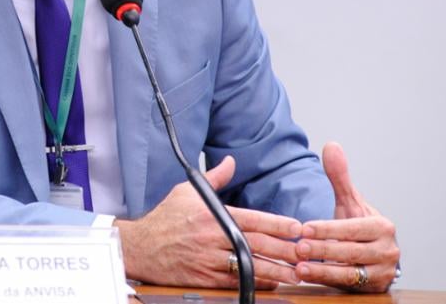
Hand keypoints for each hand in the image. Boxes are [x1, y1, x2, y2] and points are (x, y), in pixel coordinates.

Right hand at [116, 156, 302, 288]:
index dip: (277, 224)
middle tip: (305, 253)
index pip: (252, 218)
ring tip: (295, 274)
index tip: (297, 227)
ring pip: (248, 266)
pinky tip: (269, 284)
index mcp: (211, 214)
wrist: (140, 247)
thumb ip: (214, 179)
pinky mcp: (203, 278)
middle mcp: (212, 236)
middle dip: (284, 250)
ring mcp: (208, 259)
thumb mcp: (187, 191)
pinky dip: (254, 283)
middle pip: (256, 244)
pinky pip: (235, 282)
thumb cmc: (164, 218)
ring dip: (275, 271)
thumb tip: (231, 162)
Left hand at [295, 142, 399, 291]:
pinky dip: (325, 281)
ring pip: (349, 272)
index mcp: (383, 227)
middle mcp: (387, 251)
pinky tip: (306, 276)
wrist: (372, 253)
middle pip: (351, 251)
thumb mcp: (350, 202)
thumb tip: (331, 146)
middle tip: (298, 248)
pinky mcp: (373, 289)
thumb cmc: (358, 225)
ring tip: (299, 267)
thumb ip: (339, 177)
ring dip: (322, 270)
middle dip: (322, 249)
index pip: (352, 228)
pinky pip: (347, 286)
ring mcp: (382, 273)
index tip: (304, 228)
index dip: (328, 229)